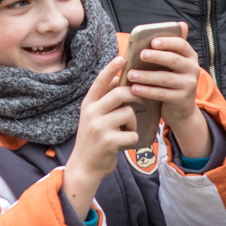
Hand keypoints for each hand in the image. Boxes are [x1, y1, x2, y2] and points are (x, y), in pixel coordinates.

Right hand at [62, 57, 138, 218]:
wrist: (84, 166)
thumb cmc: (94, 139)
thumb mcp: (93, 117)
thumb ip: (104, 101)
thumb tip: (121, 81)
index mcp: (88, 104)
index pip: (100, 82)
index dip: (111, 69)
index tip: (121, 58)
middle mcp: (91, 112)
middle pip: (120, 93)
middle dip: (134, 94)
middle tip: (140, 98)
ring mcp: (99, 127)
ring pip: (128, 113)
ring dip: (133, 122)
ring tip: (126, 130)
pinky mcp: (108, 141)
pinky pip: (132, 133)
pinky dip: (133, 138)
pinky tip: (124, 143)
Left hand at [126, 25, 211, 161]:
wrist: (181, 110)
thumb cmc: (172, 81)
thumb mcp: (172, 66)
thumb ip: (168, 49)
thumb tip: (175, 25)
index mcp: (190, 56)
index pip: (181, 44)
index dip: (167, 42)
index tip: (152, 41)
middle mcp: (193, 69)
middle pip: (174, 60)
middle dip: (156, 56)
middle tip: (141, 55)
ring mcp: (189, 85)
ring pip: (165, 78)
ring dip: (146, 76)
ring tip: (130, 74)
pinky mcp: (181, 99)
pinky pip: (162, 94)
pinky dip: (147, 91)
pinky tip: (134, 89)